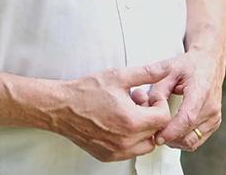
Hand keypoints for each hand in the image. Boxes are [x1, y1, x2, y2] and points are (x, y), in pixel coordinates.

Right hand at [50, 62, 173, 161]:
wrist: (60, 108)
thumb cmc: (86, 92)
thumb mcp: (118, 77)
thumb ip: (146, 73)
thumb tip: (164, 69)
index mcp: (131, 121)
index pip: (163, 118)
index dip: (159, 104)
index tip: (148, 96)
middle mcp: (126, 141)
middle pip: (156, 132)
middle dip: (151, 115)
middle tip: (136, 101)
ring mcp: (117, 151)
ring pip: (146, 145)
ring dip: (143, 129)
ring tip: (128, 112)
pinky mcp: (108, 156)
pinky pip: (130, 151)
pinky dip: (131, 139)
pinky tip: (118, 123)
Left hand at [141, 48, 224, 151]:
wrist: (209, 62)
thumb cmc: (190, 65)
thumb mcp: (169, 70)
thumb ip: (158, 89)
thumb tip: (148, 109)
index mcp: (201, 91)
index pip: (187, 118)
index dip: (171, 131)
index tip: (157, 136)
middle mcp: (211, 107)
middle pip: (188, 134)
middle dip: (169, 138)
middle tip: (153, 132)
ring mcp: (214, 116)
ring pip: (192, 142)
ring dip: (175, 142)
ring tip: (161, 132)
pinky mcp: (214, 123)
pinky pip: (197, 140)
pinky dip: (183, 140)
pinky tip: (172, 132)